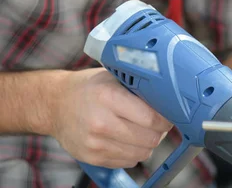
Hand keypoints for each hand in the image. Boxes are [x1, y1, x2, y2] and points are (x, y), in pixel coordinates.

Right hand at [50, 68, 172, 167]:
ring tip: (142, 129)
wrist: (55, 104)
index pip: (151, 117)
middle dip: (159, 132)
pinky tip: (127, 138)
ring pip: (141, 153)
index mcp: (109, 96)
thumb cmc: (89, 87)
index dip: (166, 117)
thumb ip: (137, 87)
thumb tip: (168, 97)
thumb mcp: (112, 77)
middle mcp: (102, 121)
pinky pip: (128, 162)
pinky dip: (133, 152)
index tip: (169, 113)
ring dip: (147, 143)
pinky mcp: (93, 157)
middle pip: (149, 139)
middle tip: (157, 122)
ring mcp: (96, 143)